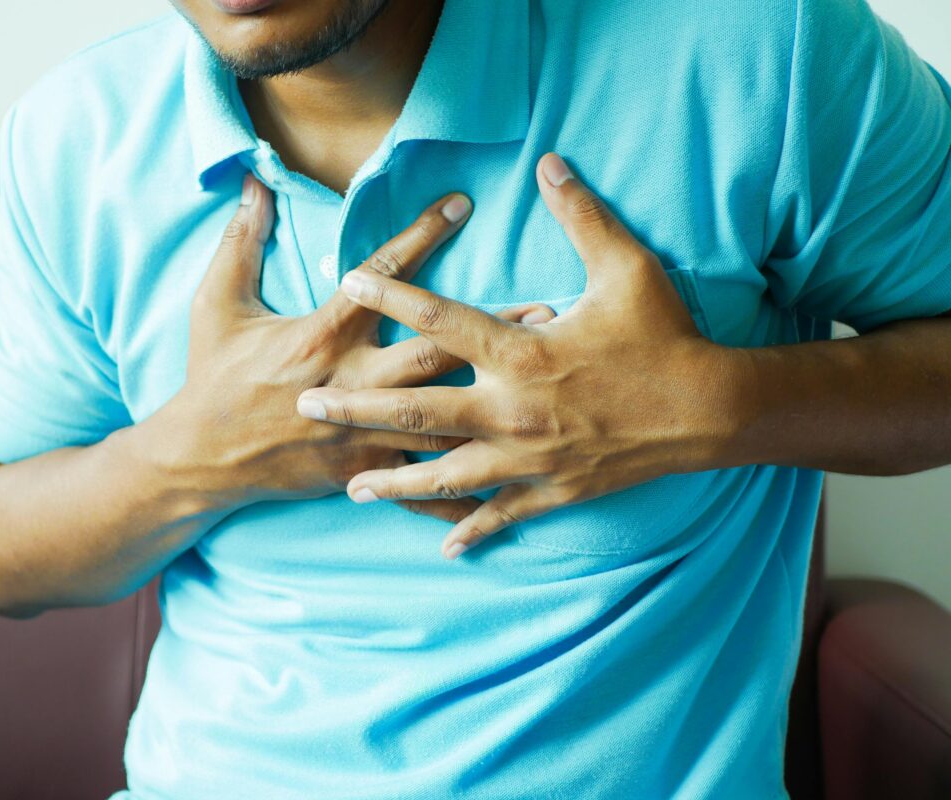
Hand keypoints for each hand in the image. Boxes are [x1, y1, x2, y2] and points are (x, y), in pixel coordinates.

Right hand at [156, 172, 556, 522]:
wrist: (198, 458)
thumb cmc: (210, 376)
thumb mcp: (215, 304)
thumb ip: (241, 242)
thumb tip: (255, 185)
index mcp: (320, 336)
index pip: (381, 279)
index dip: (421, 236)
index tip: (461, 204)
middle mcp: (351, 382)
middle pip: (434, 352)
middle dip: (491, 330)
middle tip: (546, 310)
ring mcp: (361, 432)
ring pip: (442, 417)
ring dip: (496, 399)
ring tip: (545, 383)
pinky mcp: (363, 469)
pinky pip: (422, 481)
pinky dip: (466, 486)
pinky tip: (512, 484)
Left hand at [294, 153, 740, 558]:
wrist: (711, 409)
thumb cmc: (666, 335)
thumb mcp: (627, 267)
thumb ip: (581, 215)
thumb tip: (551, 163)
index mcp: (521, 353)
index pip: (441, 320)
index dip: (390, 297)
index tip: (345, 283)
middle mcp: (512, 409)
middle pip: (416, 411)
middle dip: (356, 409)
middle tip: (307, 407)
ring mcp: (528, 457)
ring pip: (444, 476)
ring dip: (394, 483)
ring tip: (351, 489)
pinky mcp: (551, 490)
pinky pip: (500, 515)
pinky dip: (470, 531)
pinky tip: (440, 547)